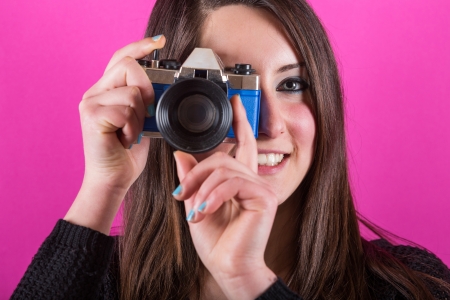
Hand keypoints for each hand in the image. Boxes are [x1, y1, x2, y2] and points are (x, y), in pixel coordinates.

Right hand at [64, 36, 165, 233]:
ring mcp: (90, 102)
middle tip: (143, 115)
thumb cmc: (127, 153)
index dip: (140, 47)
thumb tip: (161, 86)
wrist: (113, 179)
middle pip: (128, 67)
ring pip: (132, 92)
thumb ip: (145, 100)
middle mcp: (95, 92)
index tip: (159, 42)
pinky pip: (126, 110)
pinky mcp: (91, 115)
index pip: (122, 58)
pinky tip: (125, 139)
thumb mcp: (141, 120)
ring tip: (130, 133)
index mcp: (107, 90)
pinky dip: (133, 128)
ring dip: (140, 117)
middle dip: (146, 91)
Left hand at [174, 95, 277, 298]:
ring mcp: (261, 187)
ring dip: (201, 189)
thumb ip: (191, 179)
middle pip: (222, 156)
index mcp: (239, 181)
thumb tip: (180, 154)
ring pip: (223, 169)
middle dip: (196, 172)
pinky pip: (231, 183)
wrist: (228, 267)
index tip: (235, 101)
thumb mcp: (195, 205)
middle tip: (181, 194)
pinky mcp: (264, 197)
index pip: (242, 144)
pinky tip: (204, 213)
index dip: (241, 121)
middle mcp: (252, 180)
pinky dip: (212, 197)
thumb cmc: (216, 241)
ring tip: (193, 210)